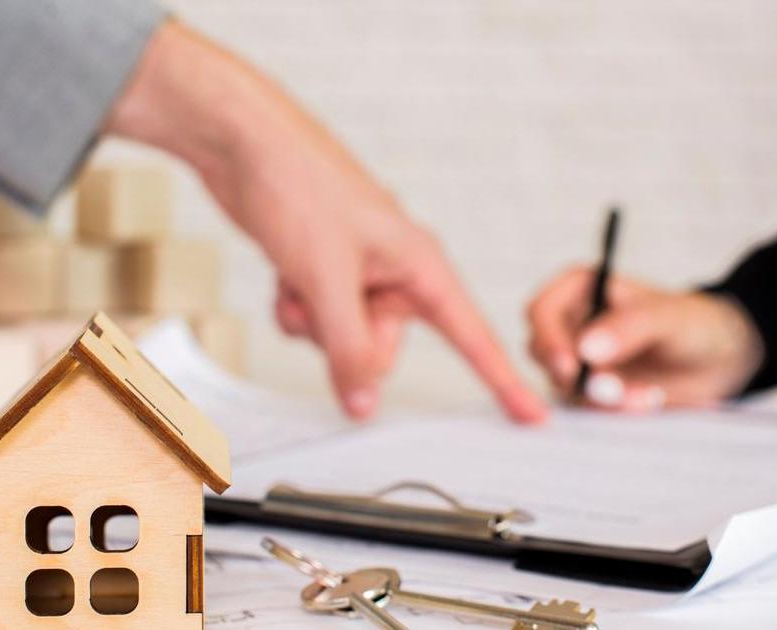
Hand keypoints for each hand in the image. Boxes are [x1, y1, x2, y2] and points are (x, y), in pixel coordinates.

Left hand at [106, 22, 545, 422]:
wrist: (245, 143)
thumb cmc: (299, 187)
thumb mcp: (328, 281)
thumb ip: (349, 349)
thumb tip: (363, 405)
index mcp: (421, 264)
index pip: (472, 335)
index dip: (503, 380)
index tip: (532, 416)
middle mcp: (396, 271)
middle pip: (384, 348)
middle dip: (344, 338)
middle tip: (322, 297)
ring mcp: (359, 273)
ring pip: (342, 339)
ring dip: (311, 322)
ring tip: (297, 276)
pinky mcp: (326, 272)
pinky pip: (316, 321)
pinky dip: (295, 309)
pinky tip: (285, 275)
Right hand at [526, 268, 762, 410]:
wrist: (717, 361)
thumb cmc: (693, 324)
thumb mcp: (667, 318)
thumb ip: (629, 327)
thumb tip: (586, 348)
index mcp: (581, 288)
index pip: (541, 311)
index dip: (548, 339)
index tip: (571, 367)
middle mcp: (572, 322)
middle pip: (543, 352)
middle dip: (577, 377)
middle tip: (613, 391)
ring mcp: (578, 359)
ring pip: (562, 385)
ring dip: (601, 398)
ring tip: (646, 396)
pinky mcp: (590, 390)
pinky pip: (584, 406)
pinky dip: (612, 410)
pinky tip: (646, 401)